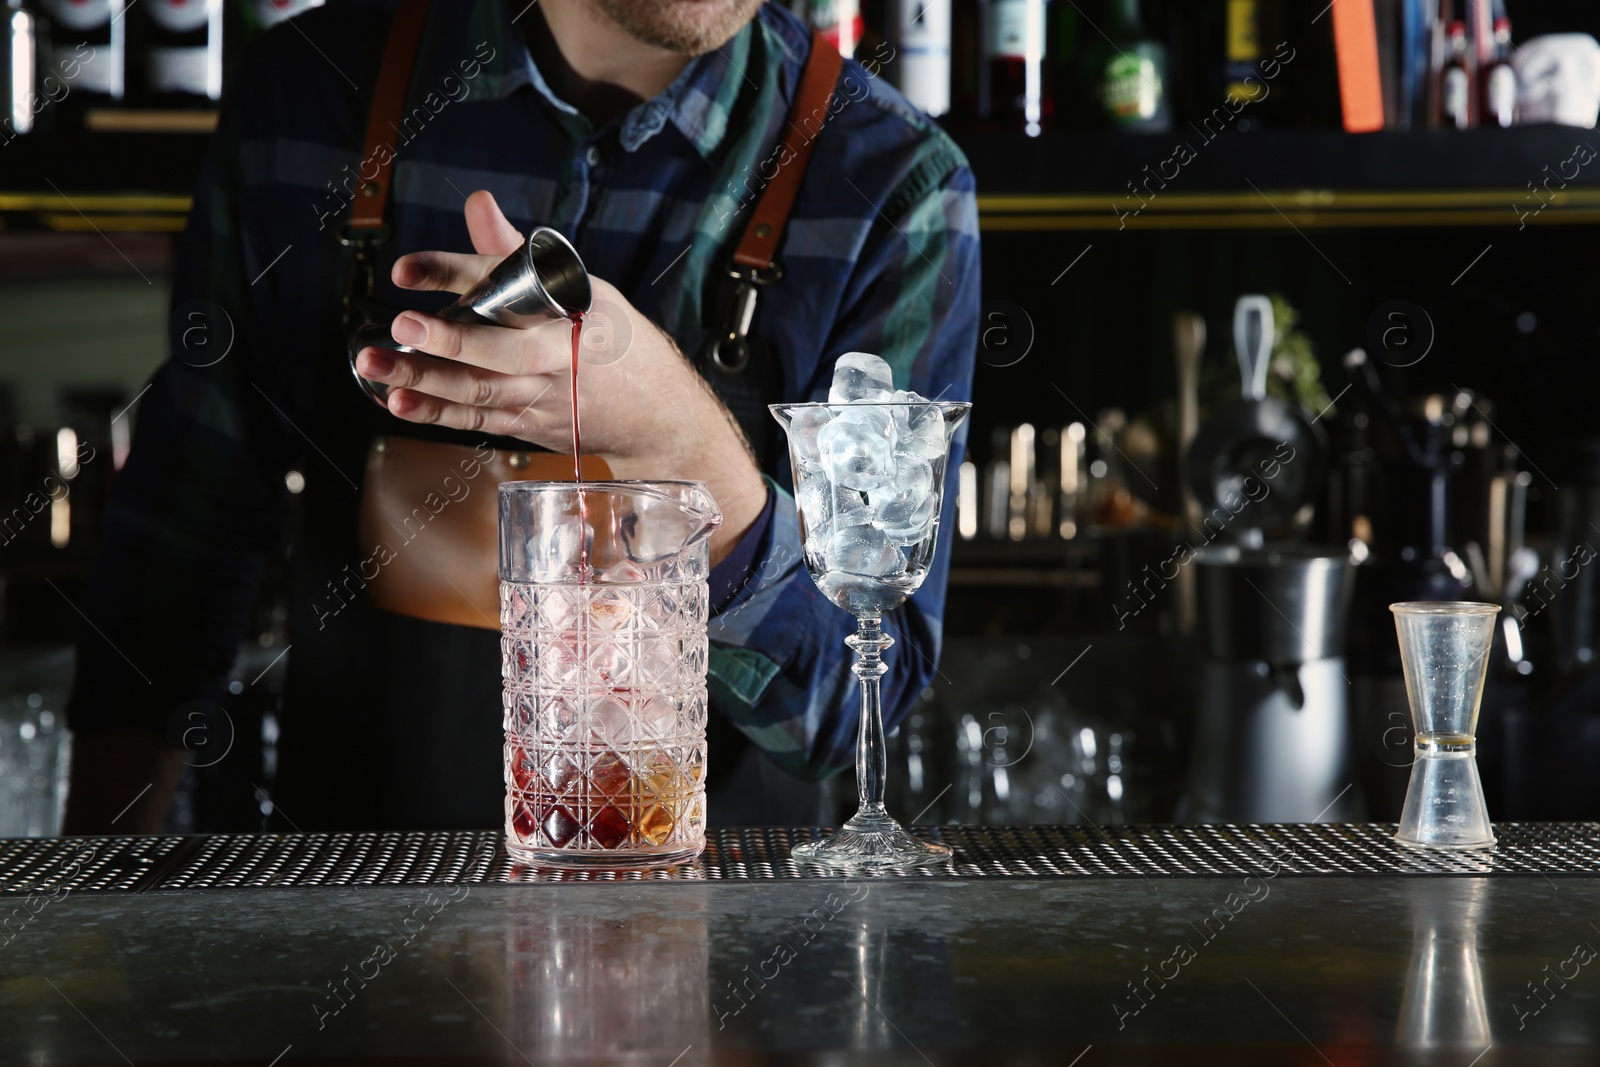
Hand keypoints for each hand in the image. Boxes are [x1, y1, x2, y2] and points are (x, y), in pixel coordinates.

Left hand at [354, 190, 766, 559]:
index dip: (456, 274)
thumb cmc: (616, 342)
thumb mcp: (581, 286)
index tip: (407, 270)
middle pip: (500, 354)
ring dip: (426, 382)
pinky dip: (437, 415)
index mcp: (573, 315)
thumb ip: (516, 251)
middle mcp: (557, 361)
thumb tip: (477, 202)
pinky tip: (399, 404)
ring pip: (479, 393)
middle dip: (450, 341)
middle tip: (402, 325)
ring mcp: (542, 399)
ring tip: (376, 365)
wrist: (658, 416)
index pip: (510, 289)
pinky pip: (477, 422)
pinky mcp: (527, 426)